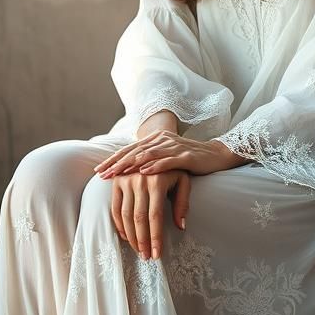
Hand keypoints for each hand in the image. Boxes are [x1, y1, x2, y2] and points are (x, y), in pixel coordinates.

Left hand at [94, 131, 243, 179]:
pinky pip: (168, 161)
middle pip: (134, 151)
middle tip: (101, 174)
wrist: (216, 156)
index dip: (112, 159)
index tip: (98, 170)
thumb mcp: (167, 158)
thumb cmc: (189, 160)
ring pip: (147, 155)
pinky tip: (143, 173)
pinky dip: (154, 166)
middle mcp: (162, 139)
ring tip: (116, 174)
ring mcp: (174, 146)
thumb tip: (130, 172)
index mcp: (156, 139)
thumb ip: (151, 160)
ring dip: (130, 165)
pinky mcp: (186, 156)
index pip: (129, 149)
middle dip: (116, 164)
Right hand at [110, 168, 189, 260]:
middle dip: (142, 241)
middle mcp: (139, 180)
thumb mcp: (184, 182)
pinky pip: (115, 207)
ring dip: (130, 236)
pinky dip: (119, 224)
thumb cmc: (174, 169)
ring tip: (137, 250)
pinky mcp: (116, 181)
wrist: (157, 146)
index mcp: (157, 182)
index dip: (155, 237)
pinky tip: (126, 237)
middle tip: (145, 257)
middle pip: (139, 218)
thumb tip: (180, 227)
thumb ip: (183, 204)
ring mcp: (126, 180)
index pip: (156, 216)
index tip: (156, 255)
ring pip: (125, 215)